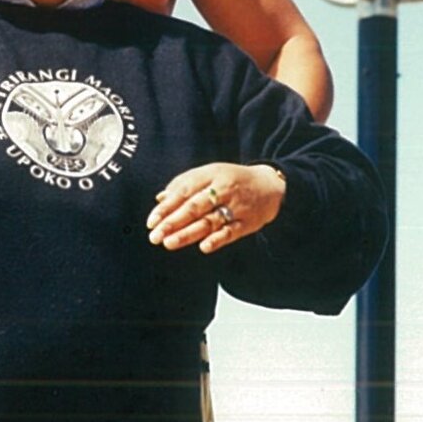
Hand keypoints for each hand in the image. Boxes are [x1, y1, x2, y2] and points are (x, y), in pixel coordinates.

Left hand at [147, 162, 286, 254]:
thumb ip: (184, 184)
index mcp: (211, 174)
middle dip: (173, 222)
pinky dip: (218, 240)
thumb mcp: (210, 174)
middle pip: (195, 207)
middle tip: (155, 236)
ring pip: (210, 221)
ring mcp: (237, 206)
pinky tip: (203, 247)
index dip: (166, 207)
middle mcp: (224, 189)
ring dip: (188, 233)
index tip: (151, 222)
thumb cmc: (232, 180)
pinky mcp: (248, 222)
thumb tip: (159, 198)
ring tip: (169, 243)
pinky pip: (231, 232)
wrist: (271, 186)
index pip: (184, 190)